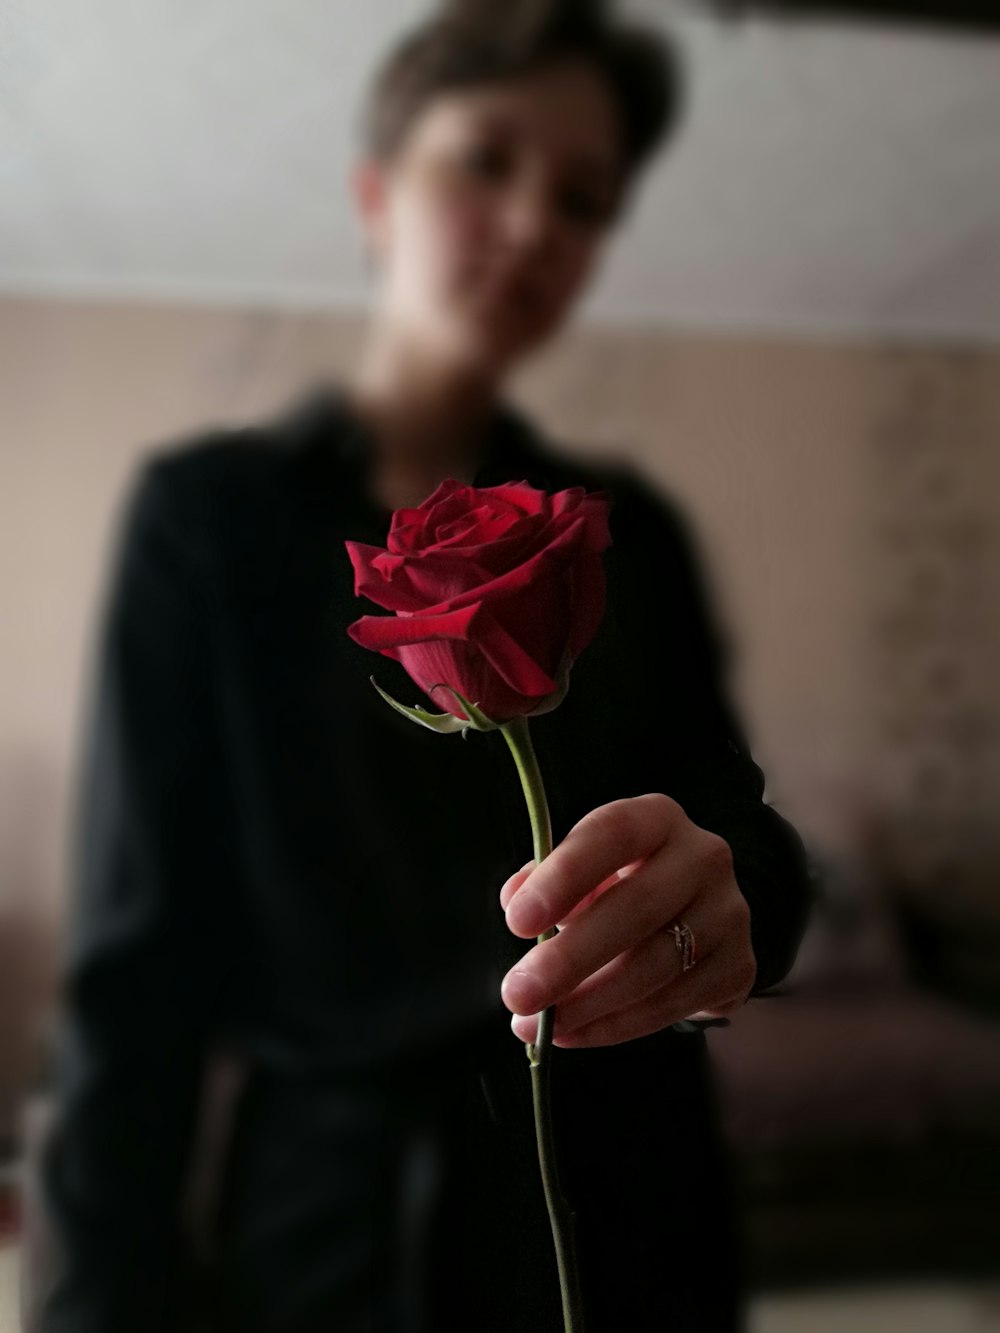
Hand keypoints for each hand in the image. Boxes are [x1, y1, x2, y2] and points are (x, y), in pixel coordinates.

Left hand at [498, 792, 756, 1047]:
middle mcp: (703, 858)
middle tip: (517, 992)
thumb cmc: (622, 885)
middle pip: (637, 908)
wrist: (697, 917)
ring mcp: (728, 914)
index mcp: (657, 819)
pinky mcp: (739, 967)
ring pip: (655, 966)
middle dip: (570, 958)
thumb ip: (546, 878)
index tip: (517, 921)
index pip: (612, 834)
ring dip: (588, 1004)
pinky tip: (575, 1033)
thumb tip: (516, 899)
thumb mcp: (585, 868)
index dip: (564, 876)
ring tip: (537, 1025)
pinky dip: (617, 1025)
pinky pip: (673, 1005)